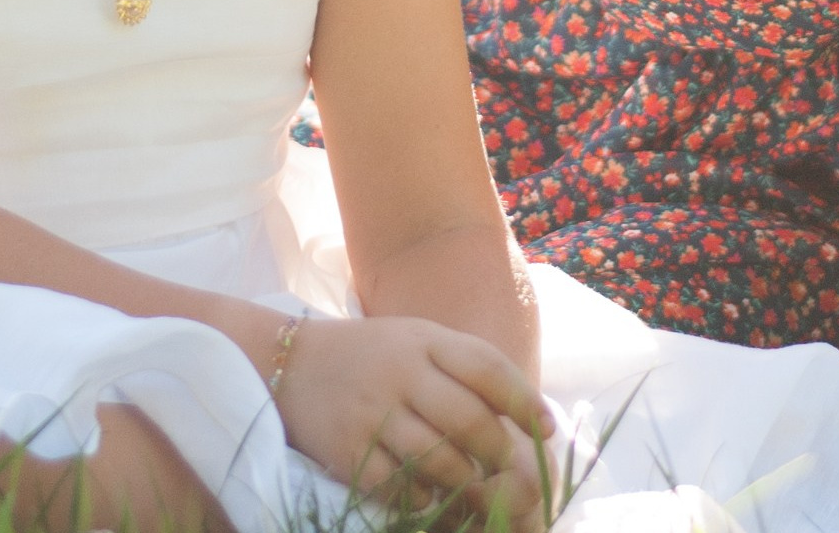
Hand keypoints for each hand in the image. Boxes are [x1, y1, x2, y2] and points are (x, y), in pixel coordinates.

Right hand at [272, 316, 551, 530]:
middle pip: (468, 418)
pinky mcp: (349, 451)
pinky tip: (434, 497)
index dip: (524, 400)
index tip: (548, 428)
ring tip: (483, 492)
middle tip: (518, 473)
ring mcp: (373, 413)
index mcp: (423, 340)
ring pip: (439, 459)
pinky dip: (424, 499)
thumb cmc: (372, 355)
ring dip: (469, 482)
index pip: (486, 366)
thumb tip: (523, 416)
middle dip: (501, 451)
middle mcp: (400, 372)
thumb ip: (461, 368)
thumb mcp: (416, 341)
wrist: (290, 364)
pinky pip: (400, 487)